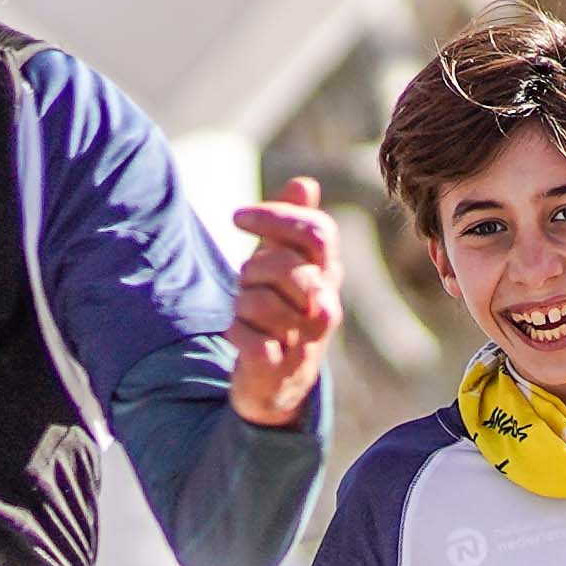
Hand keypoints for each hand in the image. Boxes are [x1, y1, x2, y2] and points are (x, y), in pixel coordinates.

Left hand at [230, 178, 342, 426]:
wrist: (278, 381)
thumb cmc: (280, 311)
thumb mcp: (284, 264)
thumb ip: (291, 226)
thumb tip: (305, 183)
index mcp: (329, 274)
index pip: (317, 232)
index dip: (276, 217)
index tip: (238, 217)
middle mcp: (325, 306)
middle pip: (282, 265)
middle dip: (251, 268)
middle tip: (247, 283)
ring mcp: (307, 340)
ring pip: (259, 301)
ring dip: (241, 305)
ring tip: (248, 314)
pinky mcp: (283, 369)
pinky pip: (250, 339)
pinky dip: (236, 334)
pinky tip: (240, 337)